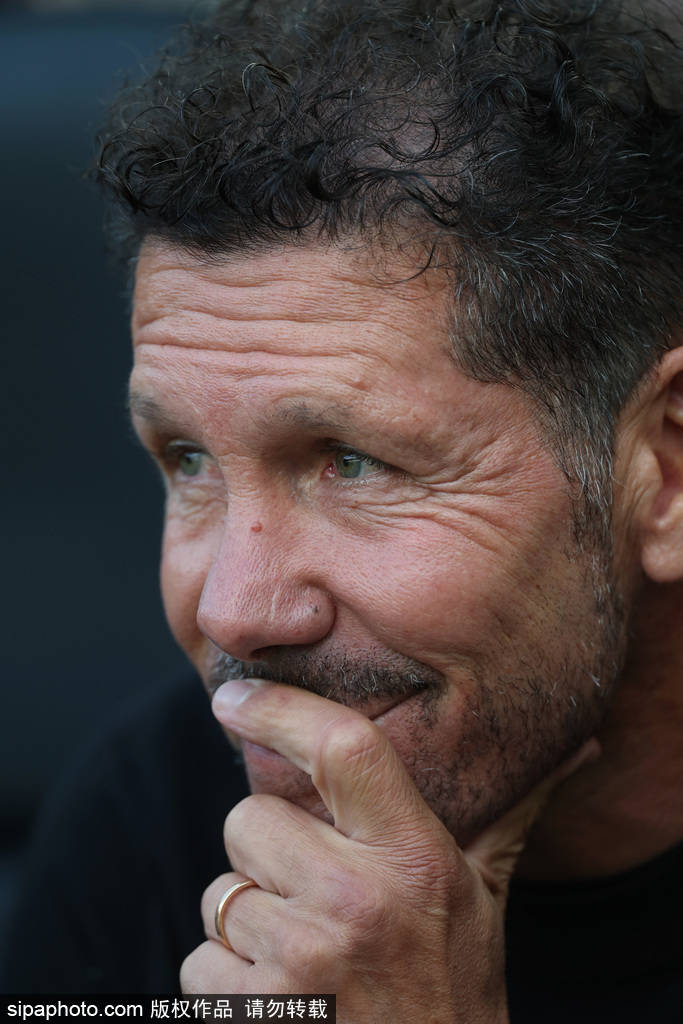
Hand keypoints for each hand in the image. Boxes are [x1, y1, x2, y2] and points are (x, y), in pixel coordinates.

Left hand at [181, 679, 594, 1022]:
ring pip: (220, 893)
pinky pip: (199, 961)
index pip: (343, 748)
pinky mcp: (251, 1011)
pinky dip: (227, 979)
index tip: (234, 696)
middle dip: (267, 849)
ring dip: (249, 919)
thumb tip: (579, 747)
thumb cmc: (453, 988)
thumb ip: (509, 816)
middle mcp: (354, 901)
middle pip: (250, 819)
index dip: (280, 709)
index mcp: (413, 859)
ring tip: (308, 950)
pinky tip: (283, 995)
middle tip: (314, 889)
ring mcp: (301, 959)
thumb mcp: (485, 898)